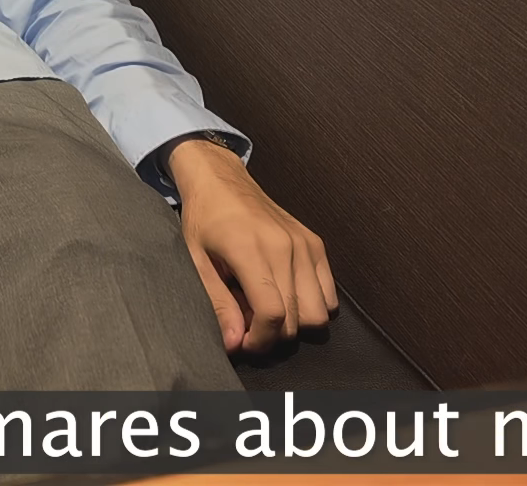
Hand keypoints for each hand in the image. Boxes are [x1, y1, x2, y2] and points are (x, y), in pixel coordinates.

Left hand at [169, 139, 337, 353]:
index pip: (273, 313)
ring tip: (269, 310)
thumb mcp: (196, 261)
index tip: (244, 344)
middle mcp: (285, 247)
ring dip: (296, 324)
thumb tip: (235, 344)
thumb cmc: (203, 221)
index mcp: (251, 250)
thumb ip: (218, 304)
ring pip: (319, 312)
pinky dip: (313, 304)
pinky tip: (287, 296)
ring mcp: (305, 245)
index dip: (260, 340)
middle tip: (251, 326)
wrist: (221, 181)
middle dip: (274, 335)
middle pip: (298, 319)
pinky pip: (330, 293)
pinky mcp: (316, 244)